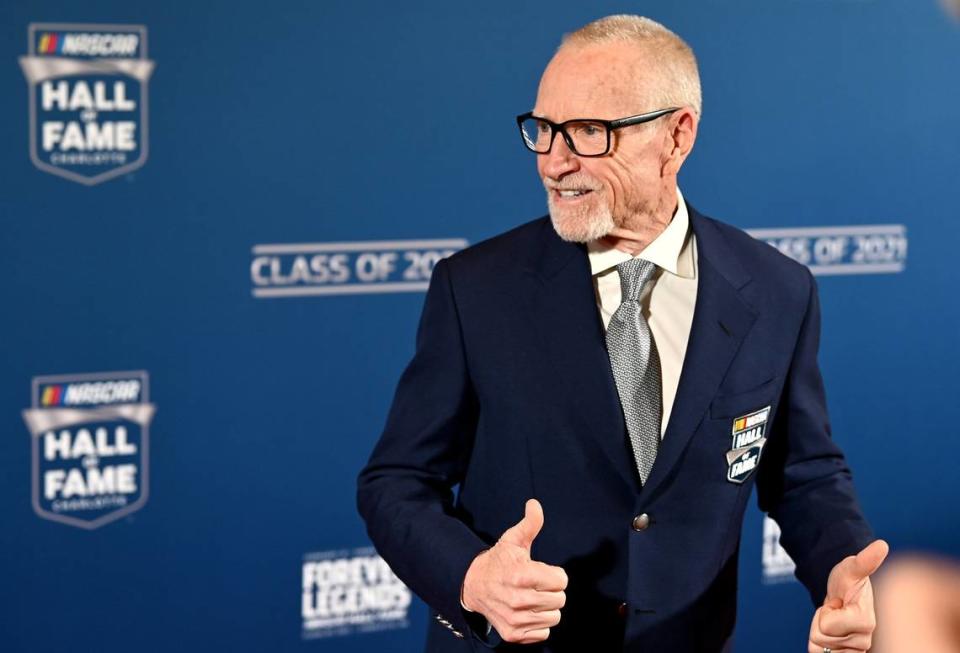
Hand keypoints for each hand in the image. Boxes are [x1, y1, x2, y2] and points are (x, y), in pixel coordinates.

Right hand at [461, 499, 567, 643]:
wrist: (473, 585)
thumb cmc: (498, 561)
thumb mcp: (512, 540)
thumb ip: (530, 523)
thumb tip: (534, 504)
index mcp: (521, 574)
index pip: (561, 580)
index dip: (555, 574)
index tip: (543, 571)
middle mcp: (518, 600)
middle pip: (560, 599)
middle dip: (552, 590)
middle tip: (537, 585)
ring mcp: (515, 619)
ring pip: (554, 617)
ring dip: (547, 608)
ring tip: (533, 597)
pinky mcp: (513, 634)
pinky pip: (544, 633)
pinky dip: (539, 623)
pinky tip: (527, 611)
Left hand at [808, 539, 888, 652]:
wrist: (844, 595)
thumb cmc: (848, 580)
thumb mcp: (851, 568)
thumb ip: (865, 560)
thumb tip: (882, 545)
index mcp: (866, 621)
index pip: (827, 625)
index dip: (826, 611)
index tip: (838, 602)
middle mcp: (865, 640)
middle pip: (822, 638)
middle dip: (822, 622)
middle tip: (835, 611)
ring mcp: (856, 650)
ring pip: (820, 648)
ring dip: (821, 633)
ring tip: (834, 620)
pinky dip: (820, 646)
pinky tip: (831, 635)